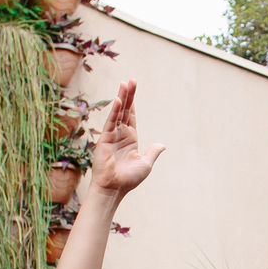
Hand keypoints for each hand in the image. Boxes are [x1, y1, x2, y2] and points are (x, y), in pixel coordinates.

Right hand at [89, 80, 165, 195]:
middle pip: (125, 110)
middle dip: (128, 95)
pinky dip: (115, 111)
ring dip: (122, 98)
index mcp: (130, 138)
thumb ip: (153, 152)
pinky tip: (119, 100)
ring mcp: (112, 135)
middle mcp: (120, 134)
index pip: (132, 116)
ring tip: (124, 83)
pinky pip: (111, 122)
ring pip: (118, 113)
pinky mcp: (105, 139)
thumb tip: (162, 145)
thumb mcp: (146, 164)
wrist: (115, 188)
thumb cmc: (128, 179)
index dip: (133, 102)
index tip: (134, 88)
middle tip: (131, 80)